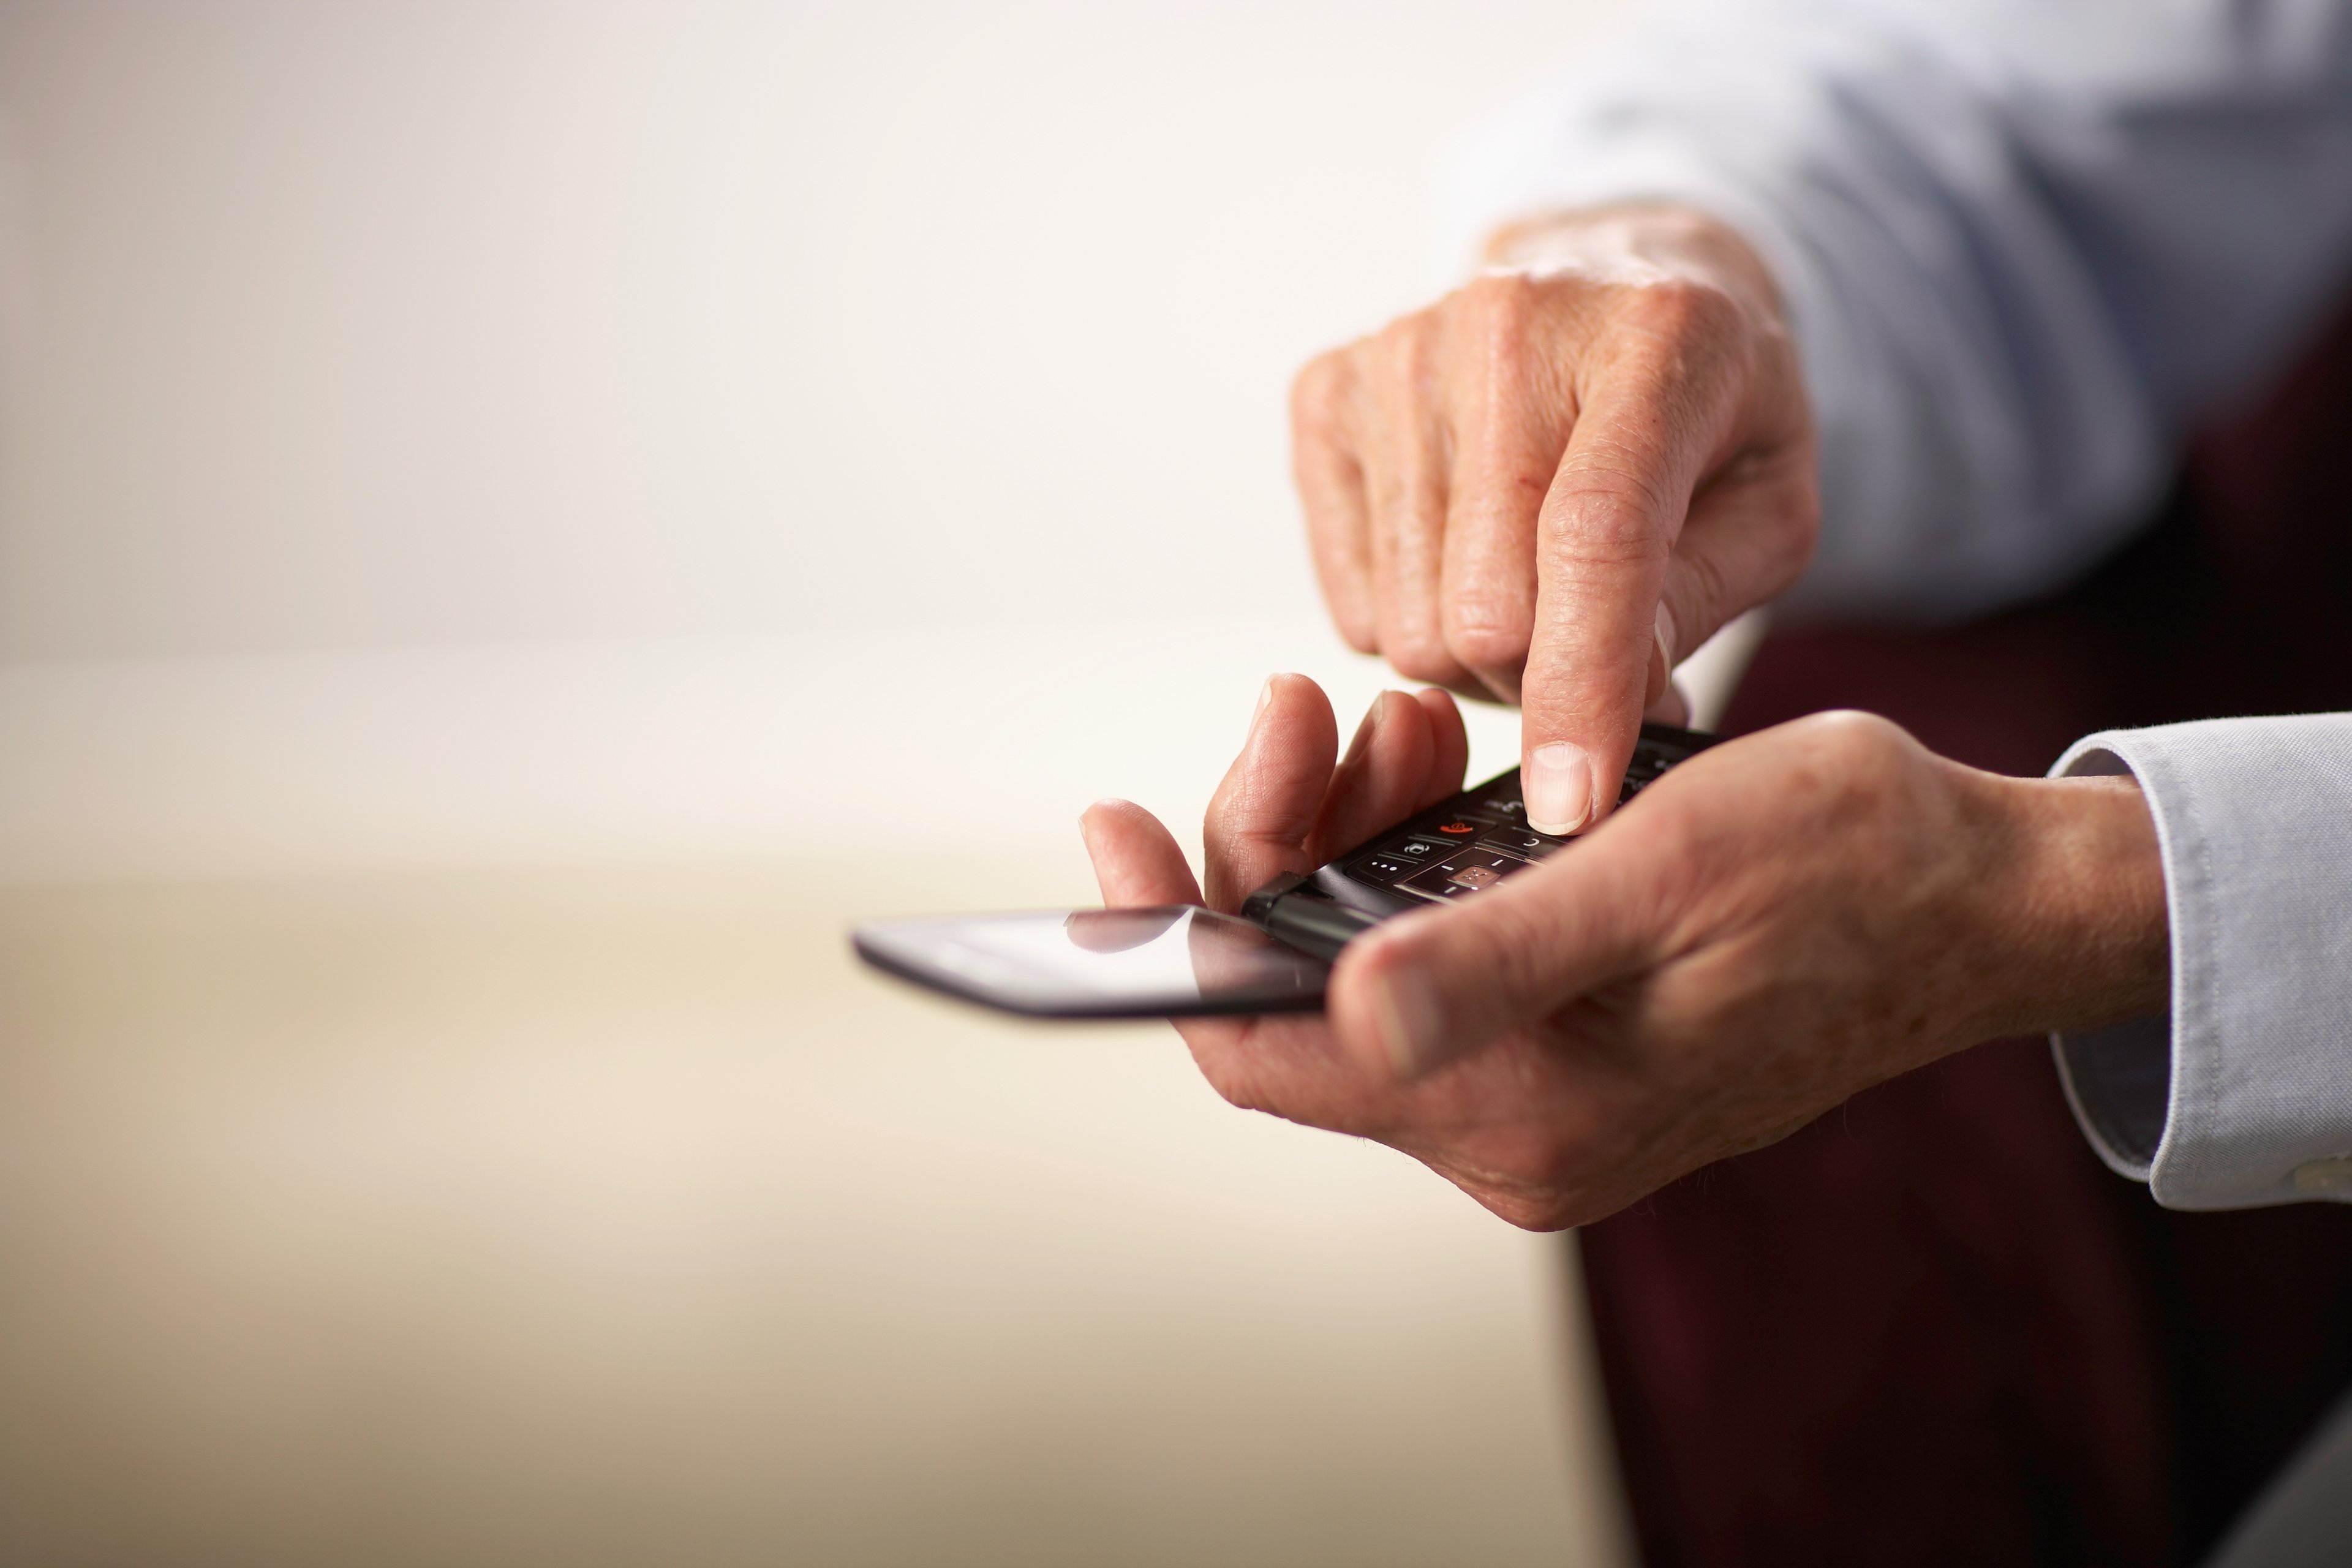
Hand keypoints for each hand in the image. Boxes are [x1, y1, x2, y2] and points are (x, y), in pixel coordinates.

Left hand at [1081, 677, 2166, 1229]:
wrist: (1985, 896)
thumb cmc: (1845, 863)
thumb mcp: (1662, 876)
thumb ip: (1495, 958)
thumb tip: (1348, 1009)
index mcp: (1522, 1111)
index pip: (1263, 1048)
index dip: (1166, 939)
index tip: (1115, 822)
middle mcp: (1512, 1130)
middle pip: (1299, 998)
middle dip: (1278, 840)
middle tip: (1306, 706)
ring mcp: (1539, 1094)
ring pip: (1361, 964)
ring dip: (1349, 834)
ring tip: (1397, 717)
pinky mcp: (1566, 1045)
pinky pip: (1429, 955)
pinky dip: (1410, 858)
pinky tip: (1435, 766)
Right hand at [1290, 204, 1816, 832]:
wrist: (1613, 280)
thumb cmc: (1706, 412)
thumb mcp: (1770, 505)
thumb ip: (1698, 606)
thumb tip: (1605, 716)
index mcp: (1656, 336)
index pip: (1595, 538)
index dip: (1582, 687)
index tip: (1574, 802)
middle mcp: (1509, 322)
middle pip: (1486, 606)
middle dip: (1540, 677)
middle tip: (1586, 645)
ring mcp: (1399, 352)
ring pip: (1409, 624)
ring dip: (1475, 658)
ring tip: (1528, 591)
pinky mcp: (1326, 393)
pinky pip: (1351, 605)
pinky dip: (1409, 620)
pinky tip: (1459, 556)